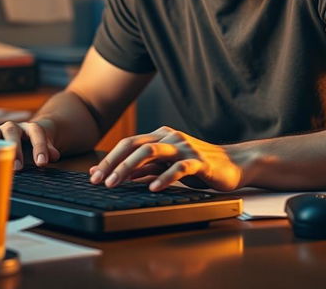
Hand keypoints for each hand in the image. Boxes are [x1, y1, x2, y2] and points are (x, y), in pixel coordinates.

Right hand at [0, 119, 59, 169]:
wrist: (17, 135)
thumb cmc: (29, 145)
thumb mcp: (41, 146)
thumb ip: (47, 149)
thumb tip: (54, 156)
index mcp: (28, 128)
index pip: (36, 131)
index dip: (40, 145)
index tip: (43, 162)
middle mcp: (9, 127)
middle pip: (12, 130)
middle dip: (14, 147)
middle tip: (18, 167)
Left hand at [88, 126, 243, 191]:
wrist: (232, 164)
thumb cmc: (197, 167)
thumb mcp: (166, 167)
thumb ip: (143, 169)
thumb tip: (114, 175)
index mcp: (160, 136)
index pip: (128, 144)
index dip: (109, 159)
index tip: (93, 176)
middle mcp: (170, 137)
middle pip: (135, 145)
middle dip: (113, 162)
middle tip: (98, 180)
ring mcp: (184, 147)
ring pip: (152, 151)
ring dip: (130, 167)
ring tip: (116, 183)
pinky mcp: (199, 161)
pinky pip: (178, 167)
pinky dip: (164, 177)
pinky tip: (153, 189)